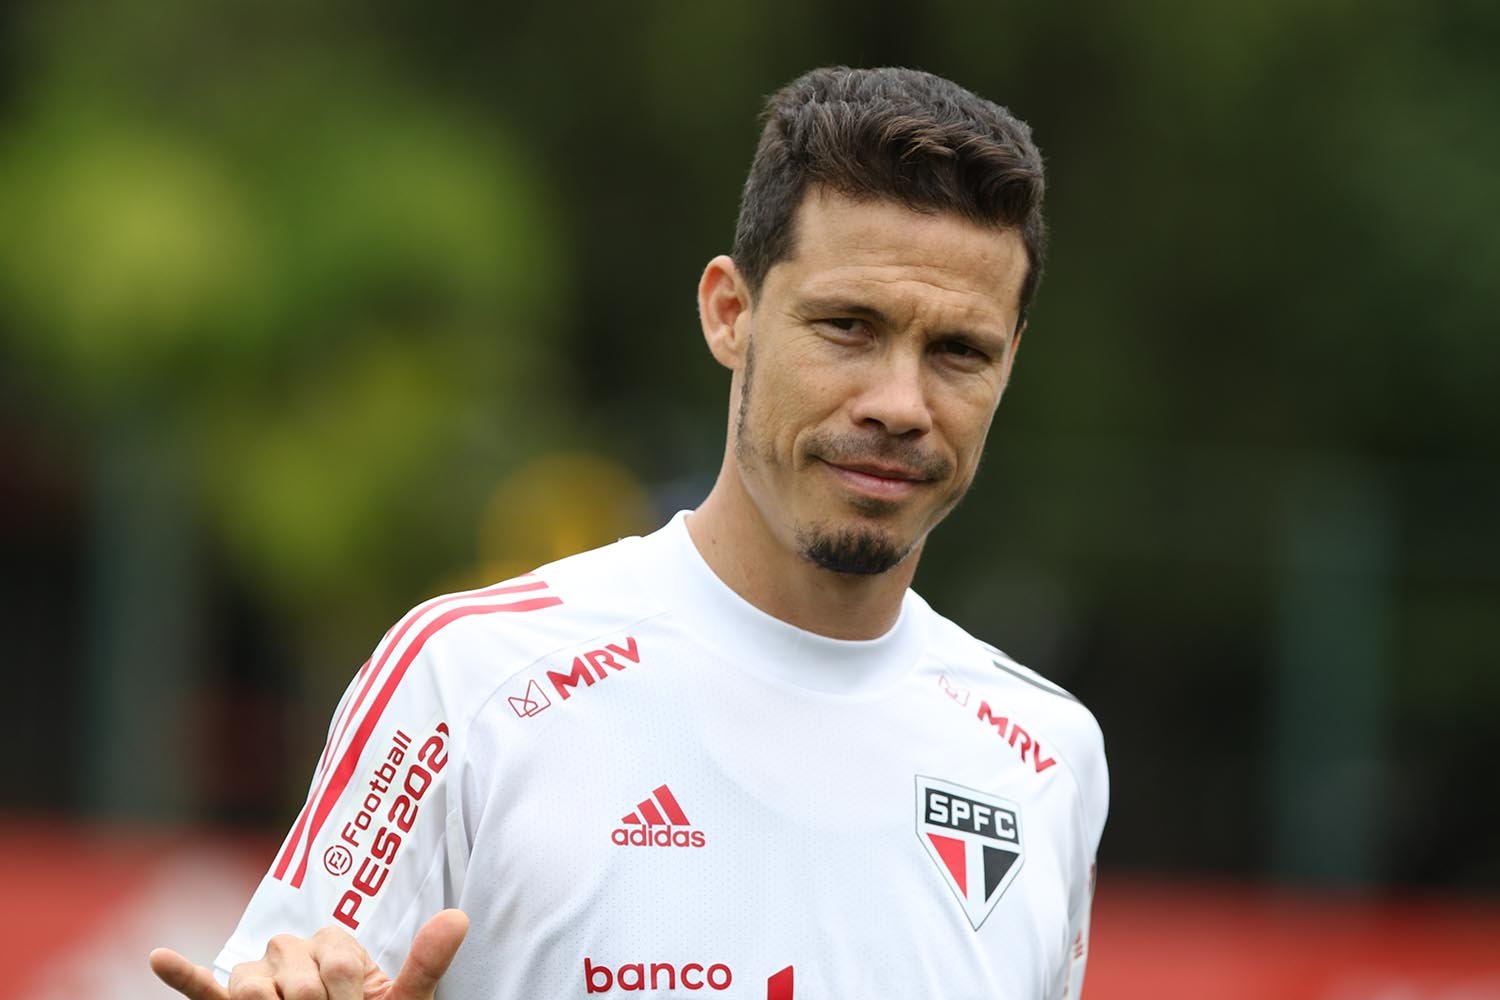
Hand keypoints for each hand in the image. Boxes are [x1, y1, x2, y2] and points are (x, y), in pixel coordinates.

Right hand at [149, 908, 468, 999]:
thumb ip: (426, 964)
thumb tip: (460, 915)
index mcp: (335, 950)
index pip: (333, 950)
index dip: (348, 985)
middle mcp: (294, 959)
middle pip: (291, 959)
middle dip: (312, 999)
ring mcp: (259, 986)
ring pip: (250, 978)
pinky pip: (204, 990)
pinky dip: (183, 974)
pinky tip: (160, 956)